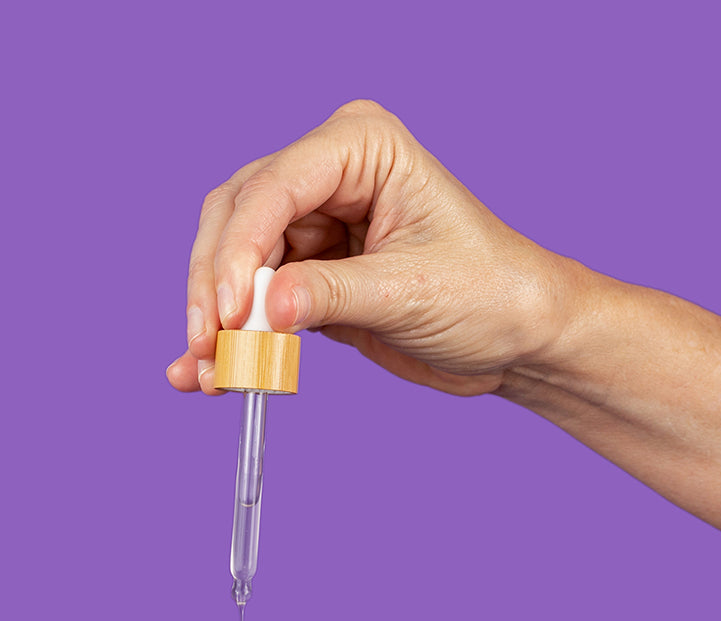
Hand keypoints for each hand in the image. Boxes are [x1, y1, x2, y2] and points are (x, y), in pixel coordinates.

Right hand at [168, 100, 576, 396]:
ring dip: (213, 318)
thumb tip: (262, 311)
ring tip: (205, 370)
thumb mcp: (410, 291)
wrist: (515, 340)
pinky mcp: (307, 277)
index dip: (238, 250)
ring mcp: (313, 228)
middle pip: (237, 219)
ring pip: (233, 263)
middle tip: (207, 344)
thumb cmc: (489, 293)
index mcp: (362, 150)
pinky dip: (232, 337)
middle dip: (216, 285)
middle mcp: (328, 178)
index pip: (275, 187)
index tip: (227, 311)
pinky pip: (252, 303)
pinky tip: (212, 370)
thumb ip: (330, 295)